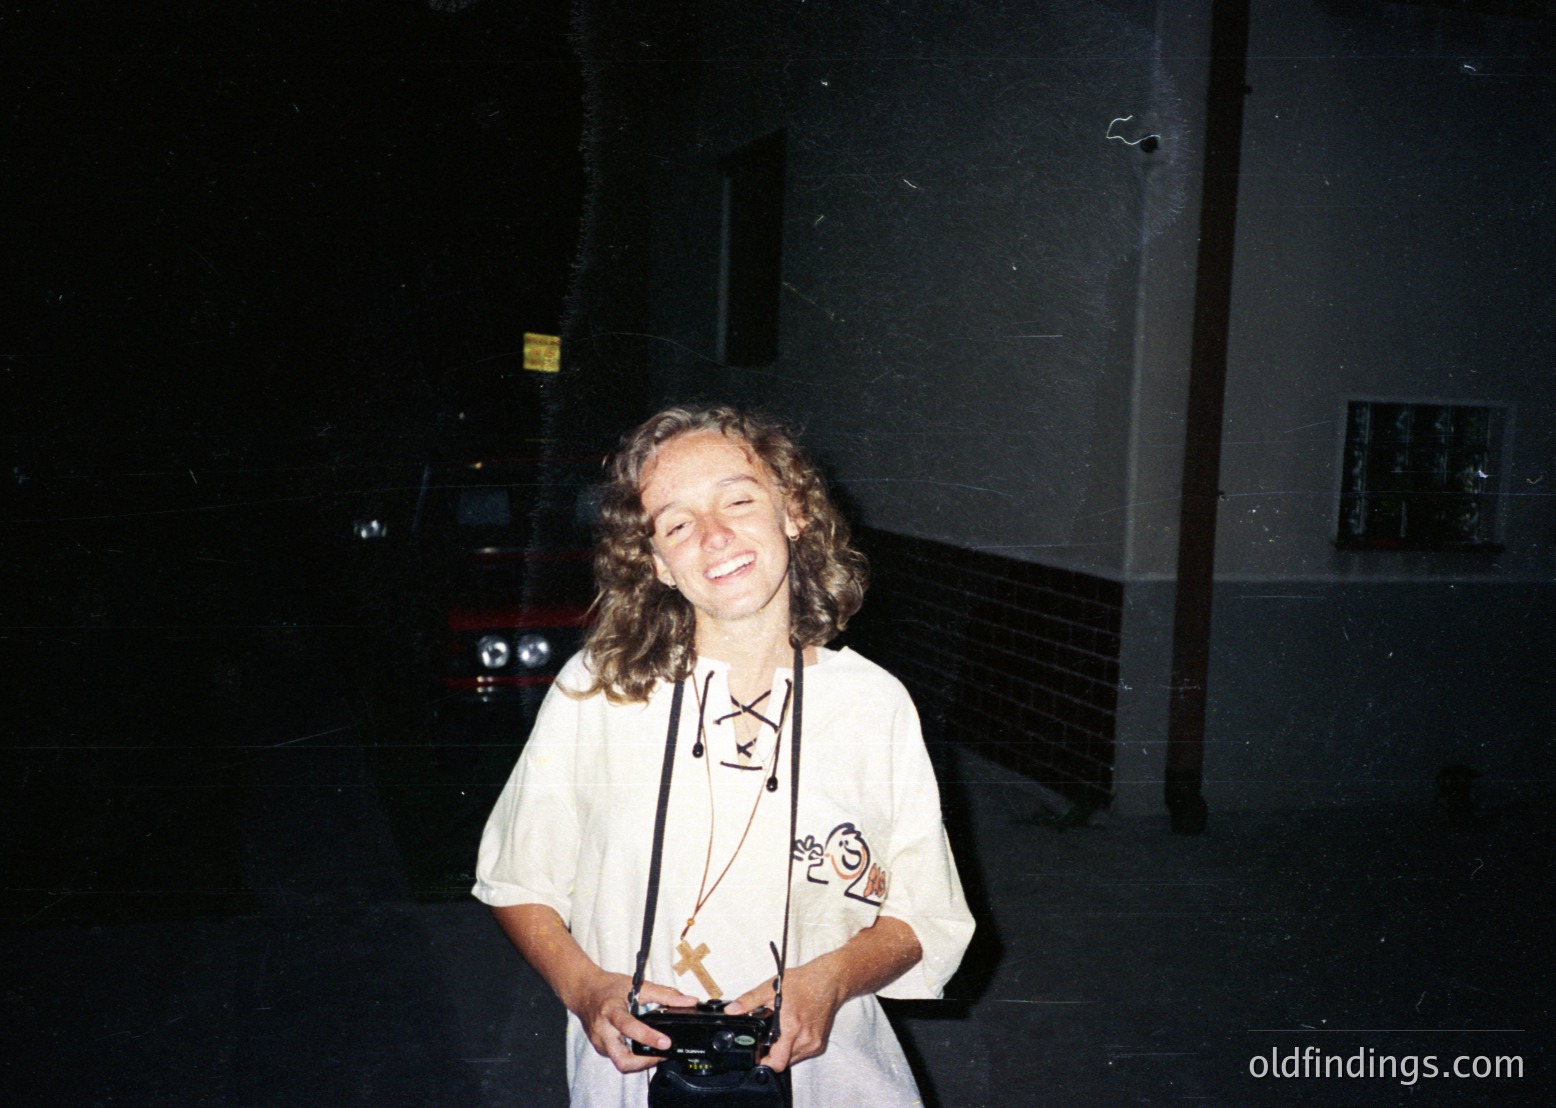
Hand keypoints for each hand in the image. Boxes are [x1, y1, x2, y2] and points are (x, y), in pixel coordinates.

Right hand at [568, 970, 697, 1073]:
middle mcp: (603, 1030)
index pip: (629, 1027)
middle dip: (644, 1063)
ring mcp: (599, 1042)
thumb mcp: (638, 985)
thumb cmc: (609, 987)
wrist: (583, 991)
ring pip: (620, 1063)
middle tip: (661, 1055)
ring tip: (656, 1052)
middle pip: (622, 1059)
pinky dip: (632, 1056)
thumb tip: (689, 1001)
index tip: (666, 1042)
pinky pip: (617, 1058)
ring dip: (640, 1062)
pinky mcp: (600, 1048)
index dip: (648, 1037)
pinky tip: (642, 1048)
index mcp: (611, 1011)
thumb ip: (665, 994)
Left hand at [724, 956, 845, 1072]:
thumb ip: (749, 1001)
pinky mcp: (820, 1043)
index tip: (756, 1056)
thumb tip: (731, 1010)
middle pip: (783, 1063)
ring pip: (793, 1060)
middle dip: (772, 1056)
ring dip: (784, 1052)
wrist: (829, 981)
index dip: (763, 1063)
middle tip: (765, 1042)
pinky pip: (803, 1054)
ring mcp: (814, 1043)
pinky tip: (791, 1033)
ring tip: (779, 1034)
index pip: (776, 1062)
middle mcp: (804, 1039)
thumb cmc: (803, 982)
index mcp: (791, 1028)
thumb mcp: (771, 987)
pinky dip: (794, 1048)